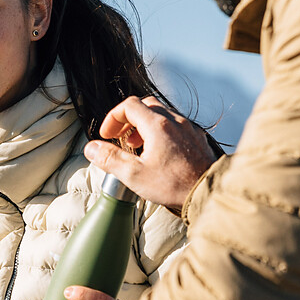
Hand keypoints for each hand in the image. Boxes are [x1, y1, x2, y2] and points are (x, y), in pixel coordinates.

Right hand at [83, 96, 216, 212]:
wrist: (209, 193)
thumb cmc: (173, 185)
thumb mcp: (134, 175)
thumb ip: (110, 159)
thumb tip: (91, 148)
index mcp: (157, 125)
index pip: (129, 106)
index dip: (113, 118)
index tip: (107, 136)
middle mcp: (174, 121)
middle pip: (146, 105)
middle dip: (128, 119)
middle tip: (120, 137)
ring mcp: (188, 129)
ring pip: (162, 115)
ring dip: (144, 126)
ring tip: (138, 146)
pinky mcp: (197, 139)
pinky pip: (176, 127)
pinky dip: (161, 133)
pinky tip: (160, 153)